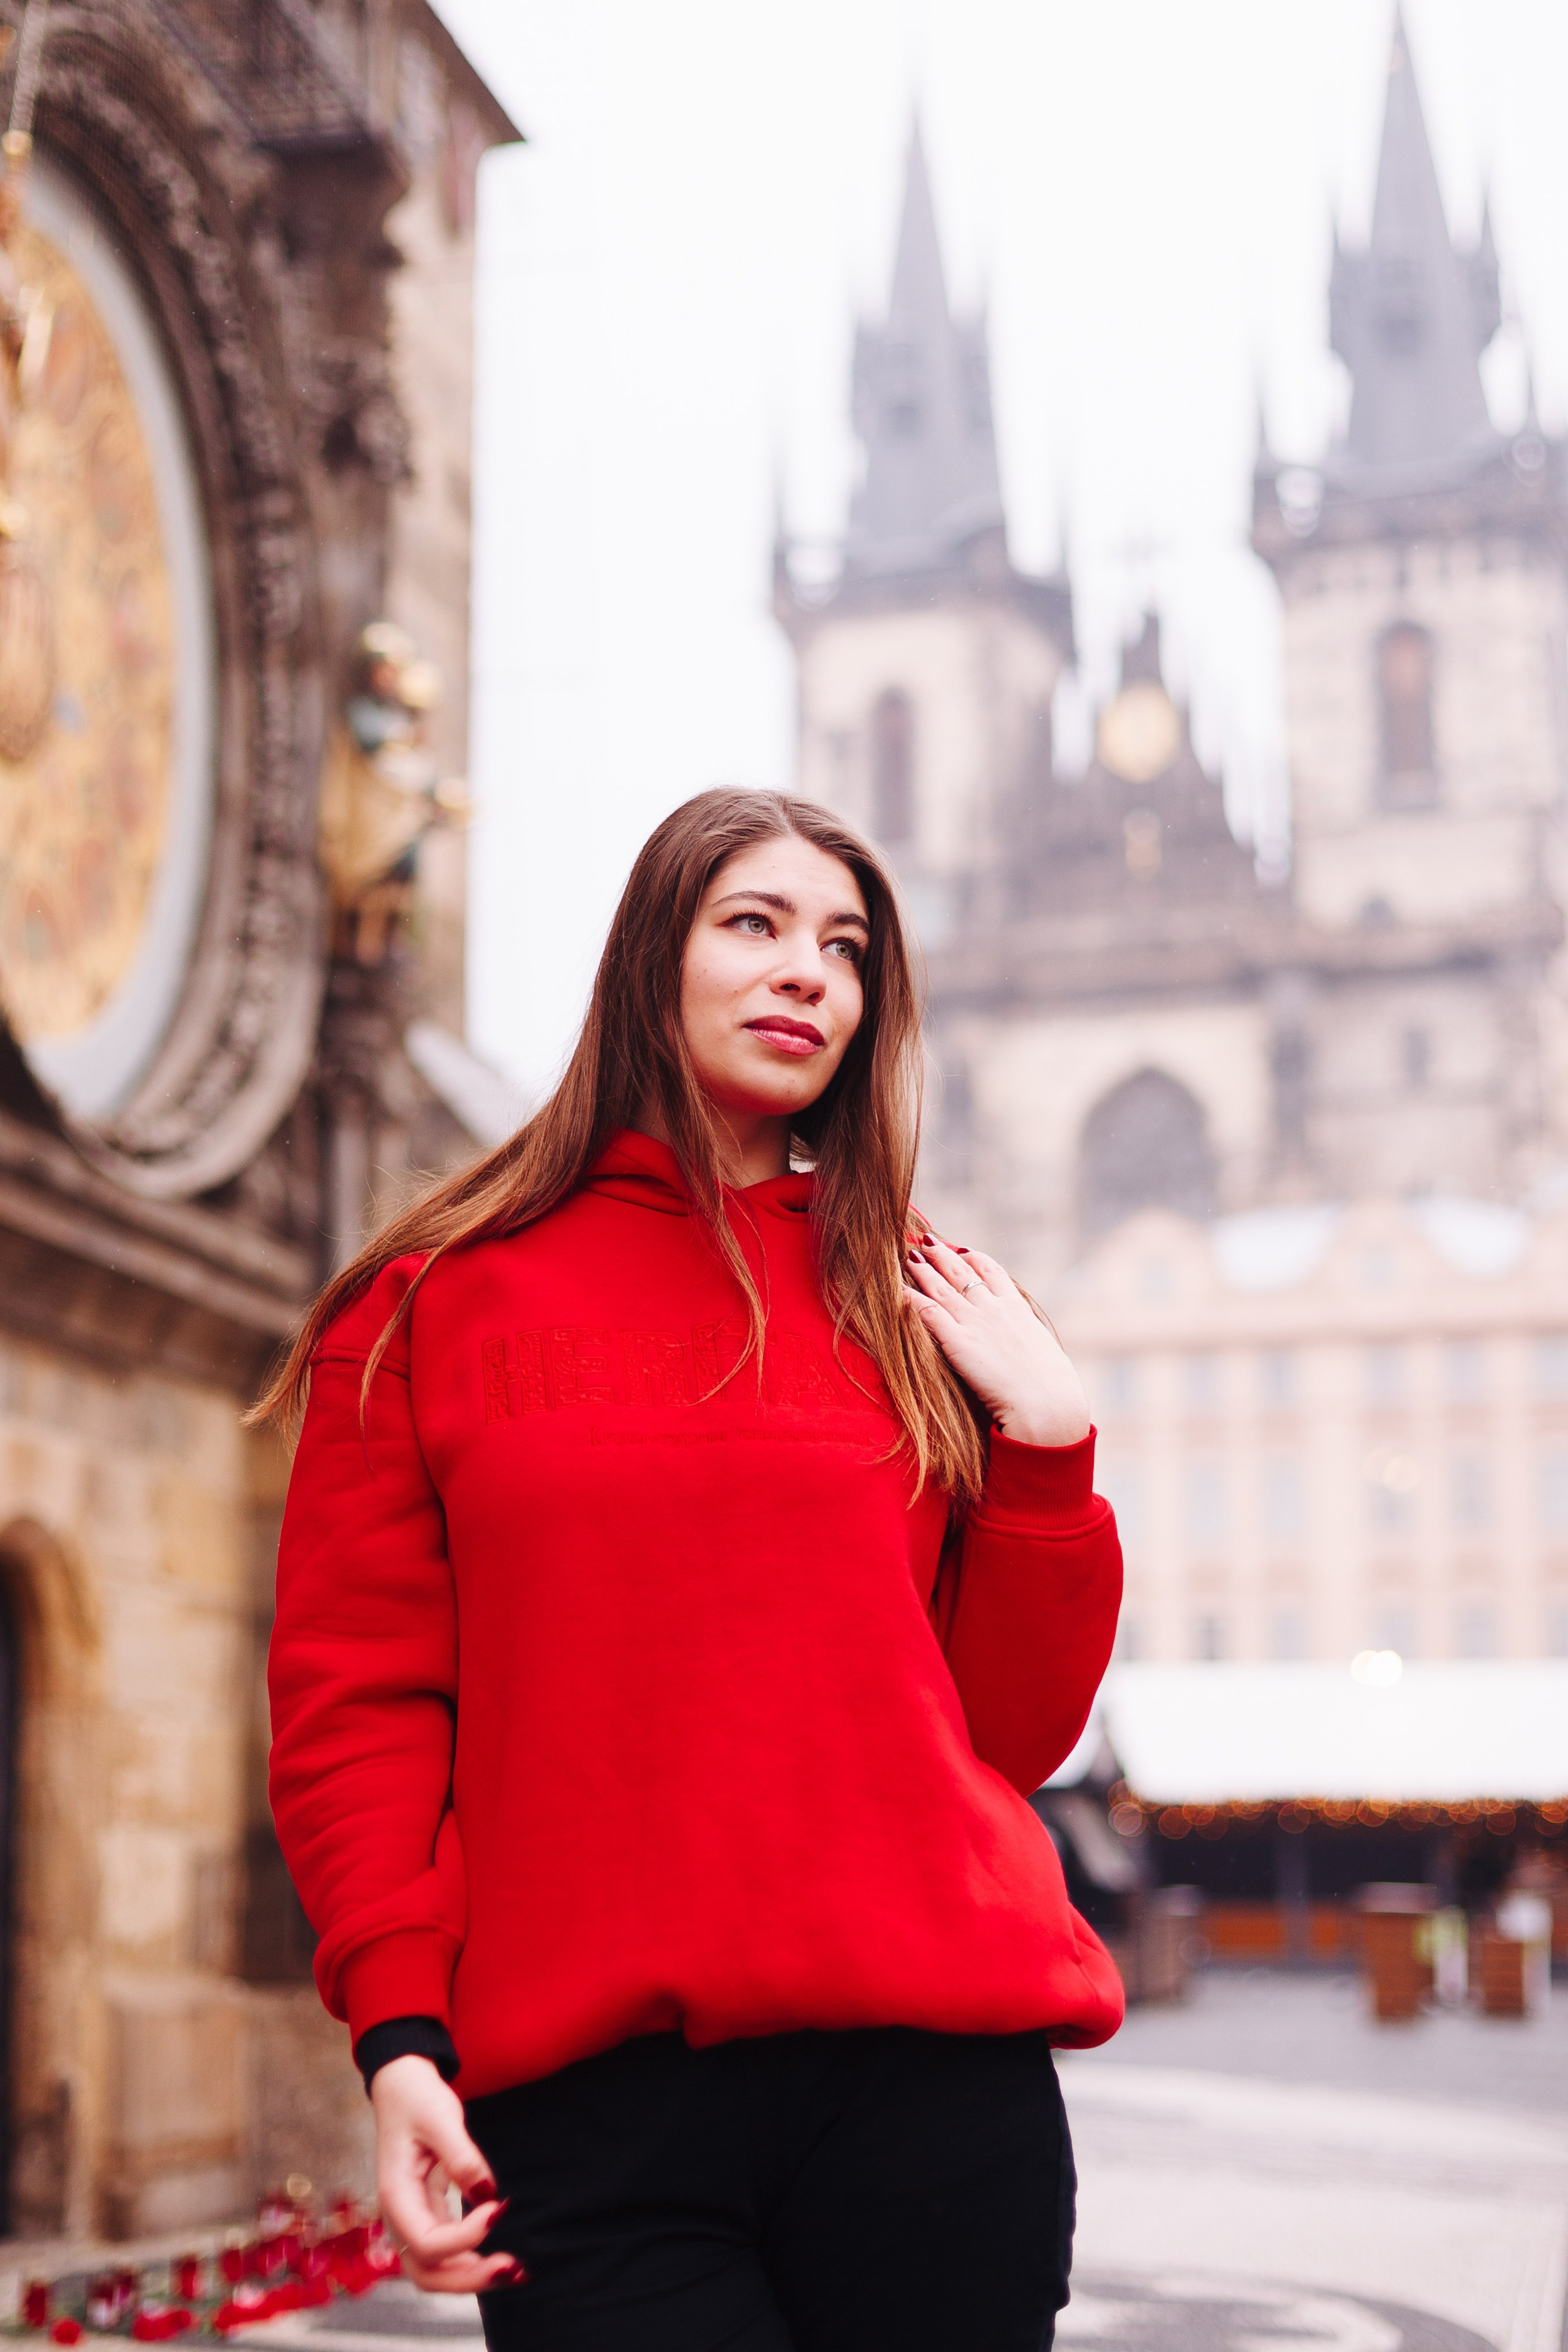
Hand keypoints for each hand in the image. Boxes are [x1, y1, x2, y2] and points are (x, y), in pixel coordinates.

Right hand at [371, 2055, 523, 2295]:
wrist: (400, 2086)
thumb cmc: (416, 2098)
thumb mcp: (440, 2117)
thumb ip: (462, 2157)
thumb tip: (487, 2195)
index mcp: (395, 2196)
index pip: (427, 2242)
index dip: (466, 2236)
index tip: (499, 2207)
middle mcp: (399, 2217)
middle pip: (427, 2272)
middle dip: (469, 2279)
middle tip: (513, 2269)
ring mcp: (412, 2219)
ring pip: (435, 2271)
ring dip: (471, 2278)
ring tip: (515, 2272)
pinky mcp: (427, 2214)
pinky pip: (445, 2252)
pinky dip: (471, 2260)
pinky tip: (501, 2258)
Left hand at [904, 1236, 1089, 1448]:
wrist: (1045, 1403)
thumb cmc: (1051, 1386)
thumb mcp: (1042, 1350)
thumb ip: (1026, 1337)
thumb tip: (1026, 1341)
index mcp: (1017, 1309)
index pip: (992, 1271)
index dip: (974, 1258)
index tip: (961, 1250)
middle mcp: (994, 1309)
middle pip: (962, 1272)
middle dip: (942, 1254)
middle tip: (926, 1240)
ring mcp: (975, 1324)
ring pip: (942, 1288)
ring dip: (923, 1270)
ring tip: (909, 1256)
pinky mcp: (958, 1342)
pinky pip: (928, 1313)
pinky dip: (911, 1298)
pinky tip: (897, 1289)